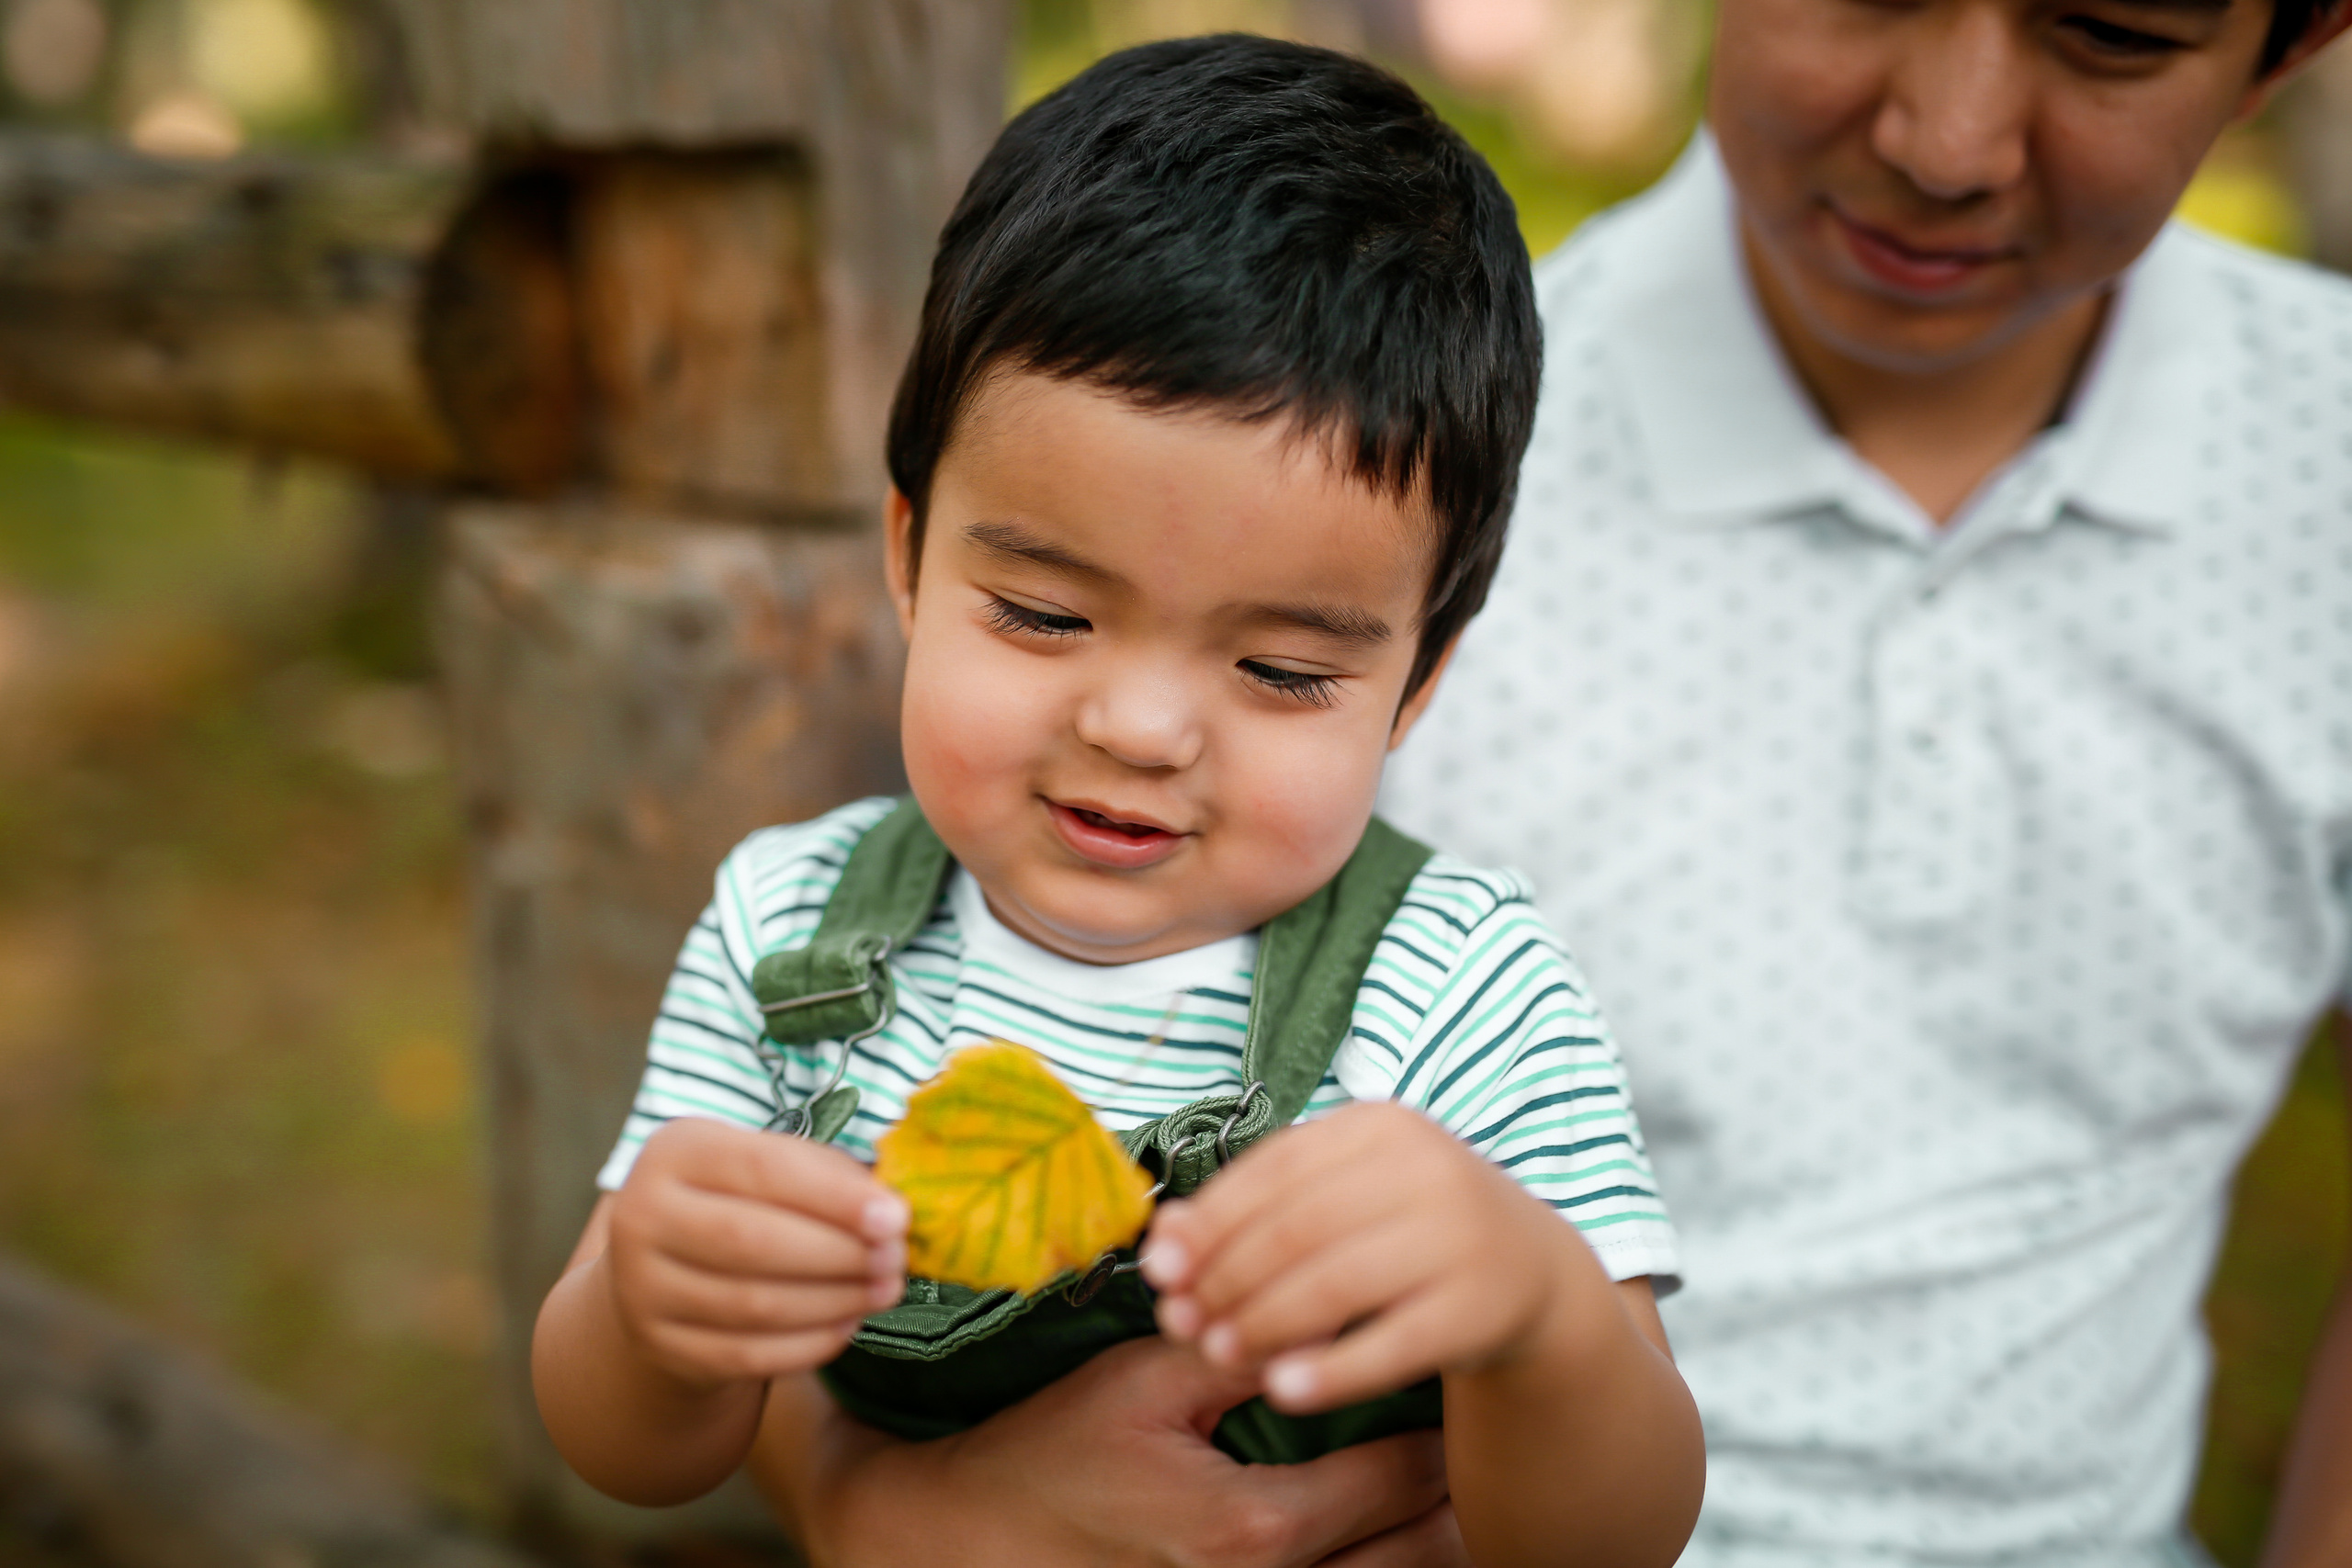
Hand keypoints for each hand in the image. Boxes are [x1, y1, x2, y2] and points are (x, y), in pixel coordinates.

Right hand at [605, 1117, 908, 1387]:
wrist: (663, 1270)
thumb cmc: (739, 1202)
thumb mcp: (769, 1167)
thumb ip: (826, 1177)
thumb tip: (890, 1210)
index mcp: (675, 1152)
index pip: (764, 1170)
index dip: (836, 1196)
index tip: (896, 1217)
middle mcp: (642, 1216)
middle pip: (753, 1240)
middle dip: (839, 1252)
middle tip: (896, 1259)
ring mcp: (642, 1288)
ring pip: (752, 1304)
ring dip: (834, 1300)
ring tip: (884, 1290)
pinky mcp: (660, 1345)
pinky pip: (746, 1355)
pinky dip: (808, 1344)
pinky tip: (848, 1324)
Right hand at [761, 1337, 1461, 1567]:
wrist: (967, 1545)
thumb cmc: (1052, 1454)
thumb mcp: (1144, 1380)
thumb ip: (1244, 1347)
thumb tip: (1331, 1306)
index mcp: (1255, 1528)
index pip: (1403, 1473)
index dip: (1441, 1418)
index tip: (1453, 1364)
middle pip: (1427, 1550)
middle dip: (1455, 1487)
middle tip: (1466, 1422)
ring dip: (1430, 1533)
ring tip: (1442, 1475)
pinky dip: (1378, 1562)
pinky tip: (1383, 1522)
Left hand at [1142, 1101, 1591, 1413]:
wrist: (1532, 1274)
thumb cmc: (1407, 1229)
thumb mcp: (1343, 1196)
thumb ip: (1258, 1208)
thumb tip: (1163, 1238)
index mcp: (1381, 1126)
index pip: (1274, 1168)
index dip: (1210, 1220)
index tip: (1157, 1267)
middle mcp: (1427, 1168)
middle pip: (1299, 1228)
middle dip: (1228, 1278)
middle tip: (1179, 1322)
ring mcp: (1461, 1236)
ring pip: (1338, 1284)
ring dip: (1265, 1323)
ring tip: (1217, 1353)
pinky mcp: (1483, 1306)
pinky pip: (1393, 1343)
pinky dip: (1332, 1369)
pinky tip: (1283, 1392)